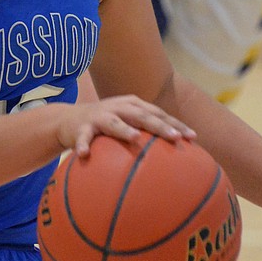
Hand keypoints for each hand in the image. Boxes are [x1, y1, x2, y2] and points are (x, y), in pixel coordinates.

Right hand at [58, 95, 195, 157]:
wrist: (68, 119)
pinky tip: (84, 154)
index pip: (158, 113)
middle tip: (175, 137)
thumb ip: (148, 133)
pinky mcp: (81, 127)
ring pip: (113, 122)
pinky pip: (83, 138)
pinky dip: (84, 145)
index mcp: (133, 105)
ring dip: (124, 130)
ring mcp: (99, 116)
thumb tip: (179, 155)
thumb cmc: (107, 124)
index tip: (193, 137)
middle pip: (141, 115)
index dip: (175, 124)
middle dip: (159, 125)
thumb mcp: (128, 123)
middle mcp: (118, 107)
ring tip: (135, 138)